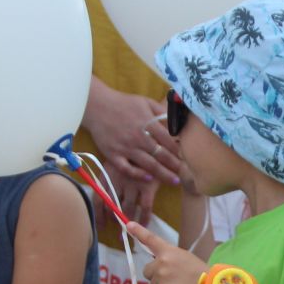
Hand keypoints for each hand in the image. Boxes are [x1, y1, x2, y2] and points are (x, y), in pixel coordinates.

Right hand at [85, 78, 182, 192]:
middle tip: (186, 174)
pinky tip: (149, 179)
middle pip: (161, 155)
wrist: (97, 106)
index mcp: (147, 123)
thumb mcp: (145, 102)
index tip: (187, 158)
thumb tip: (178, 122)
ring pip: (148, 164)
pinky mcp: (113, 154)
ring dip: (163, 174)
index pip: (169, 141)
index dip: (179, 151)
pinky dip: (138, 175)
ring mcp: (125, 147)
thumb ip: (162, 112)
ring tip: (175, 181)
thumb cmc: (123, 103)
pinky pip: (126, 168)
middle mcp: (138, 137)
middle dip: (175, 166)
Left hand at [125, 221, 209, 283]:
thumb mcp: (184, 257)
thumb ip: (168, 258)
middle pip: (147, 271)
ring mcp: (161, 279)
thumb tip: (156, 263)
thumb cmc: (199, 271)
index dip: (138, 232)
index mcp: (168, 252)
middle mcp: (161, 264)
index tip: (128, 225)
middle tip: (172, 278)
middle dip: (156, 276)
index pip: (151, 239)